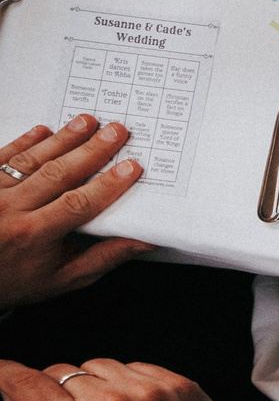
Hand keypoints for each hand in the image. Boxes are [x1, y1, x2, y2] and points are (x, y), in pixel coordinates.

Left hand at [0, 118, 154, 310]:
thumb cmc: (17, 279)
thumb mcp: (63, 278)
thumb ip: (103, 258)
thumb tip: (143, 240)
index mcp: (34, 236)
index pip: (78, 204)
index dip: (107, 185)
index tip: (131, 167)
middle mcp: (10, 211)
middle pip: (57, 174)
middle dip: (91, 150)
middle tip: (117, 131)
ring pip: (31, 160)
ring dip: (62, 138)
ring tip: (88, 121)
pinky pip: (3, 156)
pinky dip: (23, 141)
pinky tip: (44, 130)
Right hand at [0, 358, 238, 400]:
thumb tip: (3, 393)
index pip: (24, 381)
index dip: (6, 372)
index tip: (2, 369)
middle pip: (58, 370)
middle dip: (61, 388)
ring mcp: (142, 388)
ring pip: (95, 363)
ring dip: (97, 381)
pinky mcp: (171, 379)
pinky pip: (131, 365)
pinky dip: (129, 380)